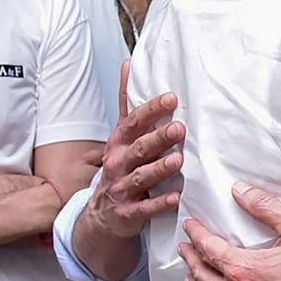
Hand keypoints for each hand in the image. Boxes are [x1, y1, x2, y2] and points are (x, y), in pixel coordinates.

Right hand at [83, 60, 184, 239]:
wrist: (101, 215)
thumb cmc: (118, 167)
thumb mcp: (120, 134)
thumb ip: (127, 102)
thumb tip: (129, 64)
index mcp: (119, 142)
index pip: (133, 122)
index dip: (152, 110)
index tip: (172, 98)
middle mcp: (118, 163)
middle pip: (139, 148)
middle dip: (158, 138)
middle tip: (179, 128)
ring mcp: (122, 189)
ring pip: (141, 177)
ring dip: (159, 169)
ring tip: (178, 160)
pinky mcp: (128, 213)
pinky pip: (144, 209)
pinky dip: (159, 204)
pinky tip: (175, 197)